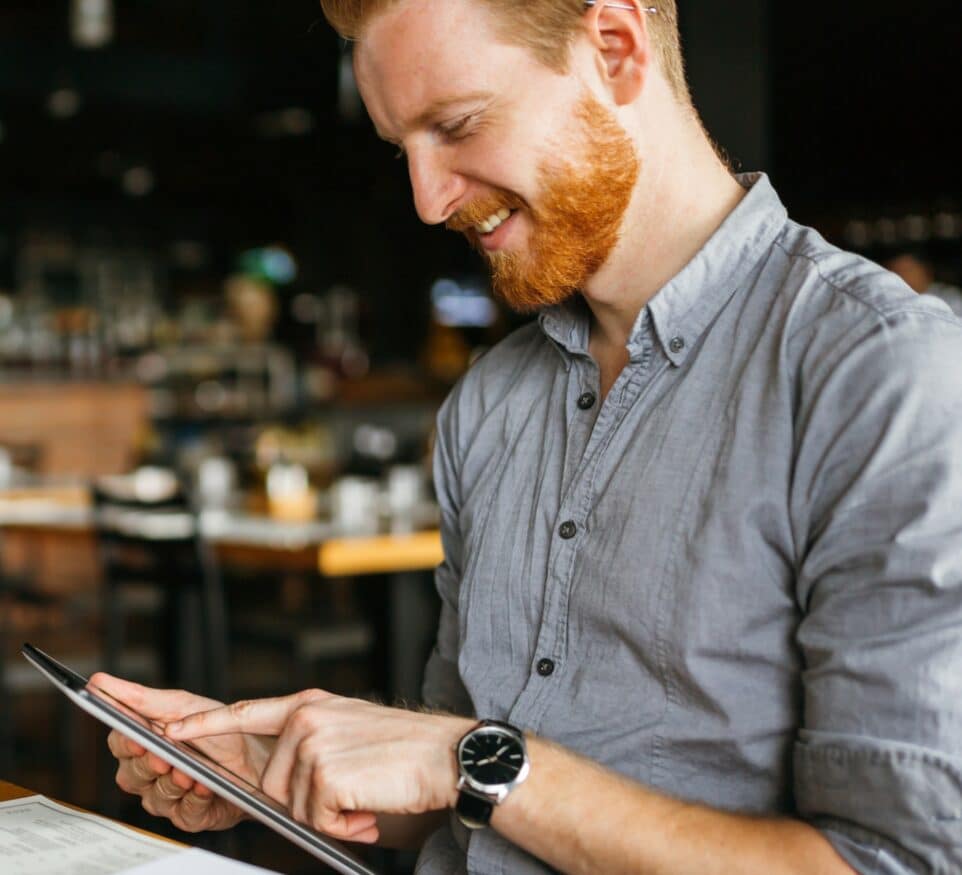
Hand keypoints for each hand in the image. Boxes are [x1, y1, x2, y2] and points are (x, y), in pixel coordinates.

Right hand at [91, 673, 271, 832]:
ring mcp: (169, 797)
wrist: (260, 753)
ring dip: (172, 783)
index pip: (120, 745)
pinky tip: (203, 786)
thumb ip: (140, 698)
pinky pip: (184, 814)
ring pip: (155, 797)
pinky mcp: (190, 817)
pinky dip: (194, 800)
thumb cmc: (218, 728)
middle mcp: (150, 774)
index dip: (125, 743)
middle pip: (132, 776)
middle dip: (148, 765)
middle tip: (162, 756)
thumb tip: (99, 681)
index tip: (134, 736)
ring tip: (188, 771)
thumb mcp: (182, 706)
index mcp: (144, 743)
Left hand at [165, 689, 473, 842]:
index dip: (203, 725)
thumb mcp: (348, 736)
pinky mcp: (325, 773)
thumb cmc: (404, 753)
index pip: (244, 713)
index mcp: (309, 706)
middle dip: (306, 804)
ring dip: (330, 816)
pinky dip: (344, 825)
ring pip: (293, 806)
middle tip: (351, 797)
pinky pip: (317, 820)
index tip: (168, 731)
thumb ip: (308, 751)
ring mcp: (313, 744)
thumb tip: (280, 790)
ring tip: (366, 797)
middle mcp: (305, 719)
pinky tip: (369, 807)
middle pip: (271, 784)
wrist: (449, 755)